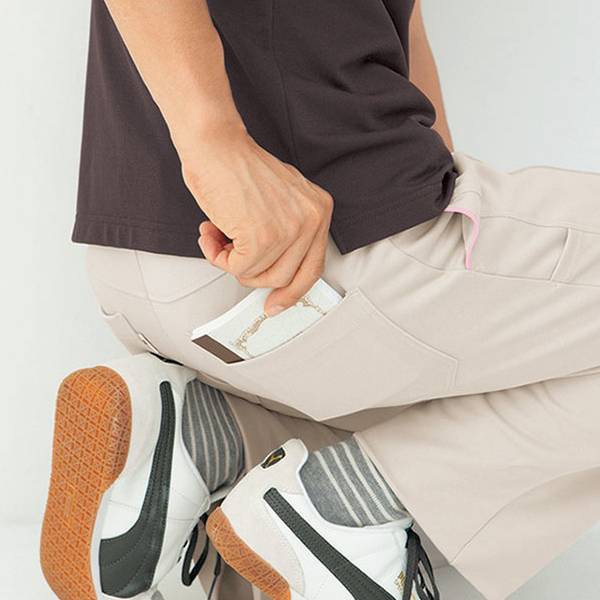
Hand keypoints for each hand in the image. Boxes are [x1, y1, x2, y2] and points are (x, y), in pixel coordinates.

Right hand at [182, 131, 332, 315]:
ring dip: (231, 262)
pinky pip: (238, 268)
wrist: (215, 145)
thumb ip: (285, 236)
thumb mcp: (279, 202)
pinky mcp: (263, 237)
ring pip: (259, 276)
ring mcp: (289, 229)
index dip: (292, 291)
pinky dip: (216, 256)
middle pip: (285, 278)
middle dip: (252, 275)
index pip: (313, 267)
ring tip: (217, 236)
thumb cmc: (238, 169)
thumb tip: (275, 276)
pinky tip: (210, 232)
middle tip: (230, 255)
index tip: (275, 303)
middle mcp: (312, 219)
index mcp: (319, 210)